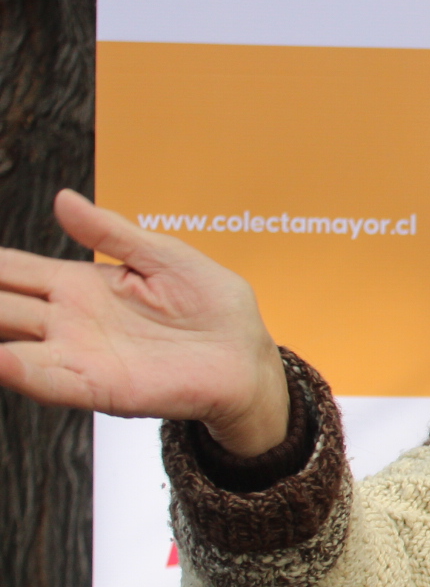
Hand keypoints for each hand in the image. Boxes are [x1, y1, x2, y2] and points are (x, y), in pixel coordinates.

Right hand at [0, 190, 288, 454]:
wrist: (249, 359)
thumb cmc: (213, 308)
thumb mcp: (164, 256)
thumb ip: (112, 234)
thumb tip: (62, 200)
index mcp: (77, 285)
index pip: (9, 270)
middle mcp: (66, 321)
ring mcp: (78, 353)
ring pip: (5, 343)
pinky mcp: (99, 386)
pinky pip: (48, 378)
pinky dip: (17, 369)